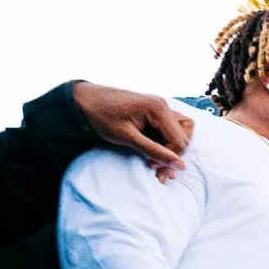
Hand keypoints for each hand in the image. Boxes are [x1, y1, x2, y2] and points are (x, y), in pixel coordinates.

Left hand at [70, 83, 193, 180]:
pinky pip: (170, 128)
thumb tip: (180, 166)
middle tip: (155, 168)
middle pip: (184, 137)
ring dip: (173, 147)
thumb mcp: (127, 137)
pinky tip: (153, 150)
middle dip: (173, 155)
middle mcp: (163, 105)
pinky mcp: (154, 111)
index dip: (170, 158)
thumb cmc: (102, 116)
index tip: (151, 166)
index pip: (180, 141)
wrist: (84, 100)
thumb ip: (155, 151)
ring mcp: (160, 107)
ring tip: (156, 158)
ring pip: (182, 132)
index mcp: (158, 108)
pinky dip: (166, 141)